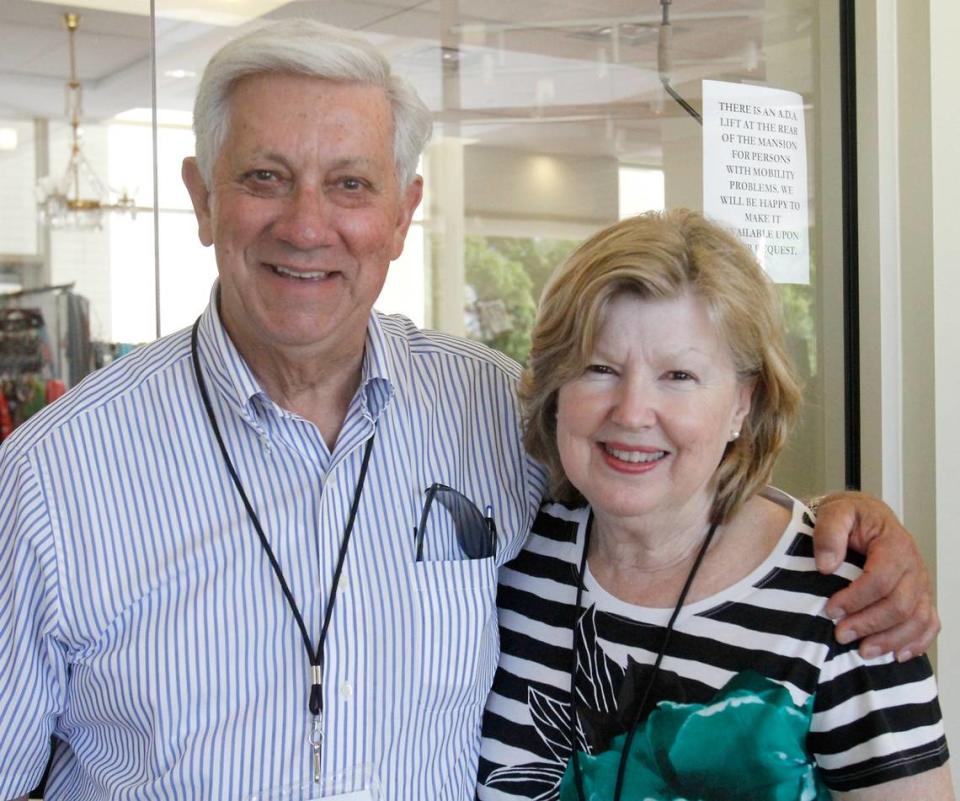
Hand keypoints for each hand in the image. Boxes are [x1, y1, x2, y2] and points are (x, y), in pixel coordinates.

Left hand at [811, 491, 938, 661]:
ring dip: (891, 640)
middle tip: (840, 635)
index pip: (880, 579)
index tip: (831, 610)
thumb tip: (826, 565)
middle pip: (901, 605)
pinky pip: (929, 623)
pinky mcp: (921, 596)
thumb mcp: (835, 512)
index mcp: (895, 544)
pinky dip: (917, 642)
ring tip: (863, 651)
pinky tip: (898, 656)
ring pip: (917, 620)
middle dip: (870, 624)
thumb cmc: (849, 516)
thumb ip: (829, 533)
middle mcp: (914, 566)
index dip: (856, 598)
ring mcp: (921, 583)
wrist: (864, 515)